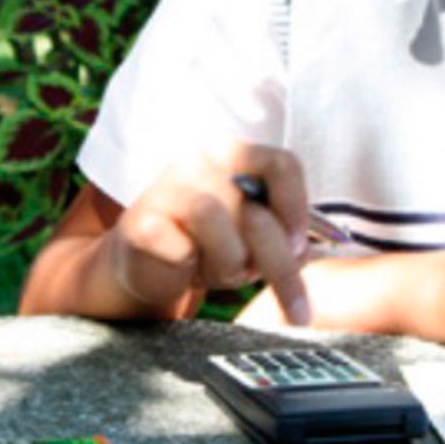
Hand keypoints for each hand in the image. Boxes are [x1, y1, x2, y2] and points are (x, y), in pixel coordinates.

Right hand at [108, 142, 313, 322]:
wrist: (145, 267)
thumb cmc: (206, 247)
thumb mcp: (254, 238)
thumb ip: (282, 235)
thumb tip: (303, 250)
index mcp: (234, 155)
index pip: (282, 165)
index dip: (297, 209)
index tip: (299, 245)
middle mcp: (200, 161)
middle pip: (255, 209)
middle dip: (273, 260)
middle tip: (276, 289)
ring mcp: (167, 187)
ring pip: (215, 218)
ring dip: (229, 261)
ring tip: (219, 272)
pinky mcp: (141, 222)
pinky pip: (182, 249)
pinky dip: (191, 267)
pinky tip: (184, 267)